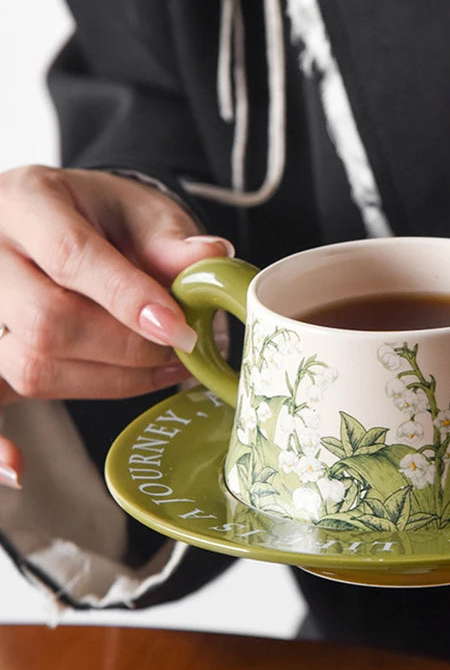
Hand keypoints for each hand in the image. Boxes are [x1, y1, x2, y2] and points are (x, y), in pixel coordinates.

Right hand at [0, 166, 233, 487]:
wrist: (63, 221)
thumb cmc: (104, 216)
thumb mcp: (142, 211)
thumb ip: (171, 240)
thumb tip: (210, 260)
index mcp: (28, 200)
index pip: (71, 256)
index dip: (128, 300)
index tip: (181, 330)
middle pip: (46, 321)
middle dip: (126, 349)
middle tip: (181, 351)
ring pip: (30, 365)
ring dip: (107, 382)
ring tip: (163, 371)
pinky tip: (17, 469)